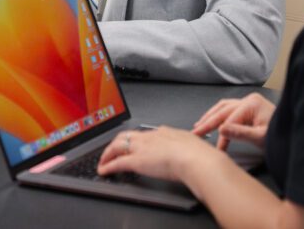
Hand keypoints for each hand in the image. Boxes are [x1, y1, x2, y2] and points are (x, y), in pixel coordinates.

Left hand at [97, 126, 221, 182]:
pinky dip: (108, 166)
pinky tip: (103, 170)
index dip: (137, 140)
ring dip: (108, 153)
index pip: (144, 134)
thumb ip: (188, 144)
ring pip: (118, 145)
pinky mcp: (136, 161)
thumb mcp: (193, 144)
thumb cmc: (199, 154)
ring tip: (103, 160)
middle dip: (117, 142)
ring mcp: (142, 148)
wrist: (196, 160)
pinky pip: (117, 163)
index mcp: (165, 133)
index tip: (134, 144)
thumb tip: (191, 145)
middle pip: (127, 136)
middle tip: (112, 150)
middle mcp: (150, 137)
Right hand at [191, 92, 275, 150]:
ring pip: (223, 107)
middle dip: (207, 122)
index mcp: (251, 104)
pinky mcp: (249, 107)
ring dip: (210, 116)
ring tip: (199, 126)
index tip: (214, 148)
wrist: (293, 133)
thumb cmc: (280, 135)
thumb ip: (240, 133)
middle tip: (195, 133)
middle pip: (222, 110)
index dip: (220, 135)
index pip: (229, 120)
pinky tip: (212, 120)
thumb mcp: (260, 138)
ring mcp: (249, 102)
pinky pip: (228, 109)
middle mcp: (249, 100)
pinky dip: (218, 115)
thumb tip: (221, 129)